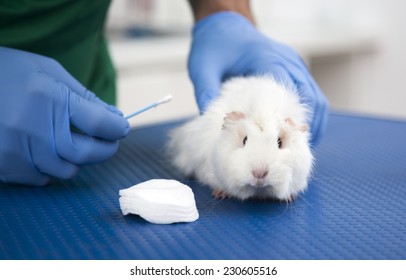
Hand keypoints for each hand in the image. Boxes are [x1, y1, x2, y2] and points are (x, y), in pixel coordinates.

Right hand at [0, 47, 129, 185]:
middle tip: (110, 143)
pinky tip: (46, 153)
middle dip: (105, 150)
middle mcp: (34, 127)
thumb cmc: (8, 71)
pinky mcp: (3, 165)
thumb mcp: (48, 71)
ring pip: (65, 171)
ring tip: (74, 144)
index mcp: (50, 98)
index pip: (100, 123)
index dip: (118, 128)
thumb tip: (114, 117)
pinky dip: (50, 169)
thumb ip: (83, 96)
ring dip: (77, 160)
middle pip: (86, 154)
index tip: (122, 128)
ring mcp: (17, 149)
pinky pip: (40, 179)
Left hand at [187, 12, 328, 144]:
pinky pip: (313, 95)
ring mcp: (294, 64)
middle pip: (310, 98)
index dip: (287, 120)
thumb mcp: (202, 66)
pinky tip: (301, 135)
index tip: (282, 144)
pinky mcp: (295, 70)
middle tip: (293, 153)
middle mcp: (287, 60)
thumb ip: (206, 91)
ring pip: (317, 98)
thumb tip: (210, 122)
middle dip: (304, 127)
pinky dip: (312, 116)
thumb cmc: (215, 44)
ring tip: (301, 149)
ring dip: (314, 124)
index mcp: (267, 58)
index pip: (287, 92)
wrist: (225, 24)